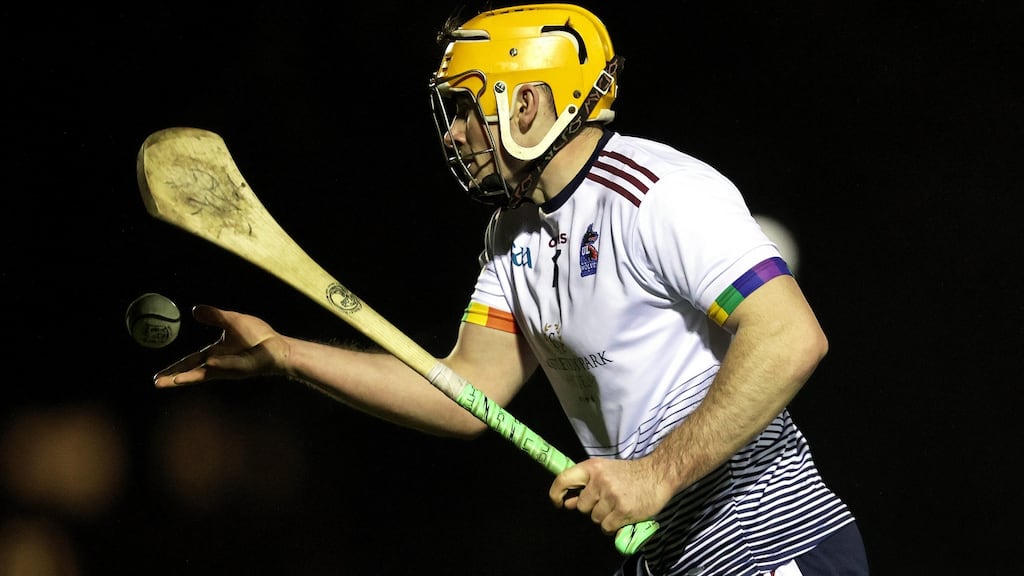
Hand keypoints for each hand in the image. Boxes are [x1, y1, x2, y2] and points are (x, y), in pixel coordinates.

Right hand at [153, 305, 289, 387]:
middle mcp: (218, 364)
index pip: (190, 362)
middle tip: (157, 383)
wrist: (276, 345)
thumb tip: (193, 310)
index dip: (175, 368)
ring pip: (207, 373)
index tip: (158, 376)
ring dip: (191, 377)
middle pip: (192, 372)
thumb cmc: (256, 335)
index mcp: (214, 353)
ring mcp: (230, 367)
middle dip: (175, 378)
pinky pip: (229, 365)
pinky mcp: (242, 368)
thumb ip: (213, 316)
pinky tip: (209, 362)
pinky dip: (219, 364)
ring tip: (174, 380)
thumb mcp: (231, 320)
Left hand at [549, 457, 669, 535]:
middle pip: (582, 506)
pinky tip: (622, 516)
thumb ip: (585, 486)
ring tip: (617, 507)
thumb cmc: (629, 474)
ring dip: (604, 517)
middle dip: (591, 508)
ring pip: (595, 518)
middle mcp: (600, 480)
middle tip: (606, 502)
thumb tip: (568, 503)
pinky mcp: (622, 510)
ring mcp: (611, 496)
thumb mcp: (605, 472)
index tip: (559, 502)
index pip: (563, 479)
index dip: (556, 493)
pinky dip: (613, 526)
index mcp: (592, 467)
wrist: (658, 474)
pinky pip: (607, 527)